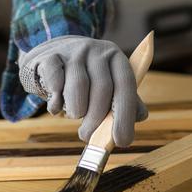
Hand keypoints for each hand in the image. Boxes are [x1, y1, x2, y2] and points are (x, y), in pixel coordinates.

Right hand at [18, 35, 147, 146]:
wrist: (53, 55)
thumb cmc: (87, 78)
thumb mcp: (109, 84)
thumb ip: (126, 100)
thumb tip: (141, 116)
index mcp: (116, 58)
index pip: (126, 85)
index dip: (125, 115)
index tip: (121, 141)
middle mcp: (97, 51)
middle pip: (102, 88)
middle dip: (96, 120)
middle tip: (88, 137)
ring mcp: (73, 51)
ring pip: (77, 87)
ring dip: (75, 110)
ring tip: (74, 114)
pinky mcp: (50, 55)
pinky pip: (55, 83)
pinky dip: (56, 102)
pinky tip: (56, 105)